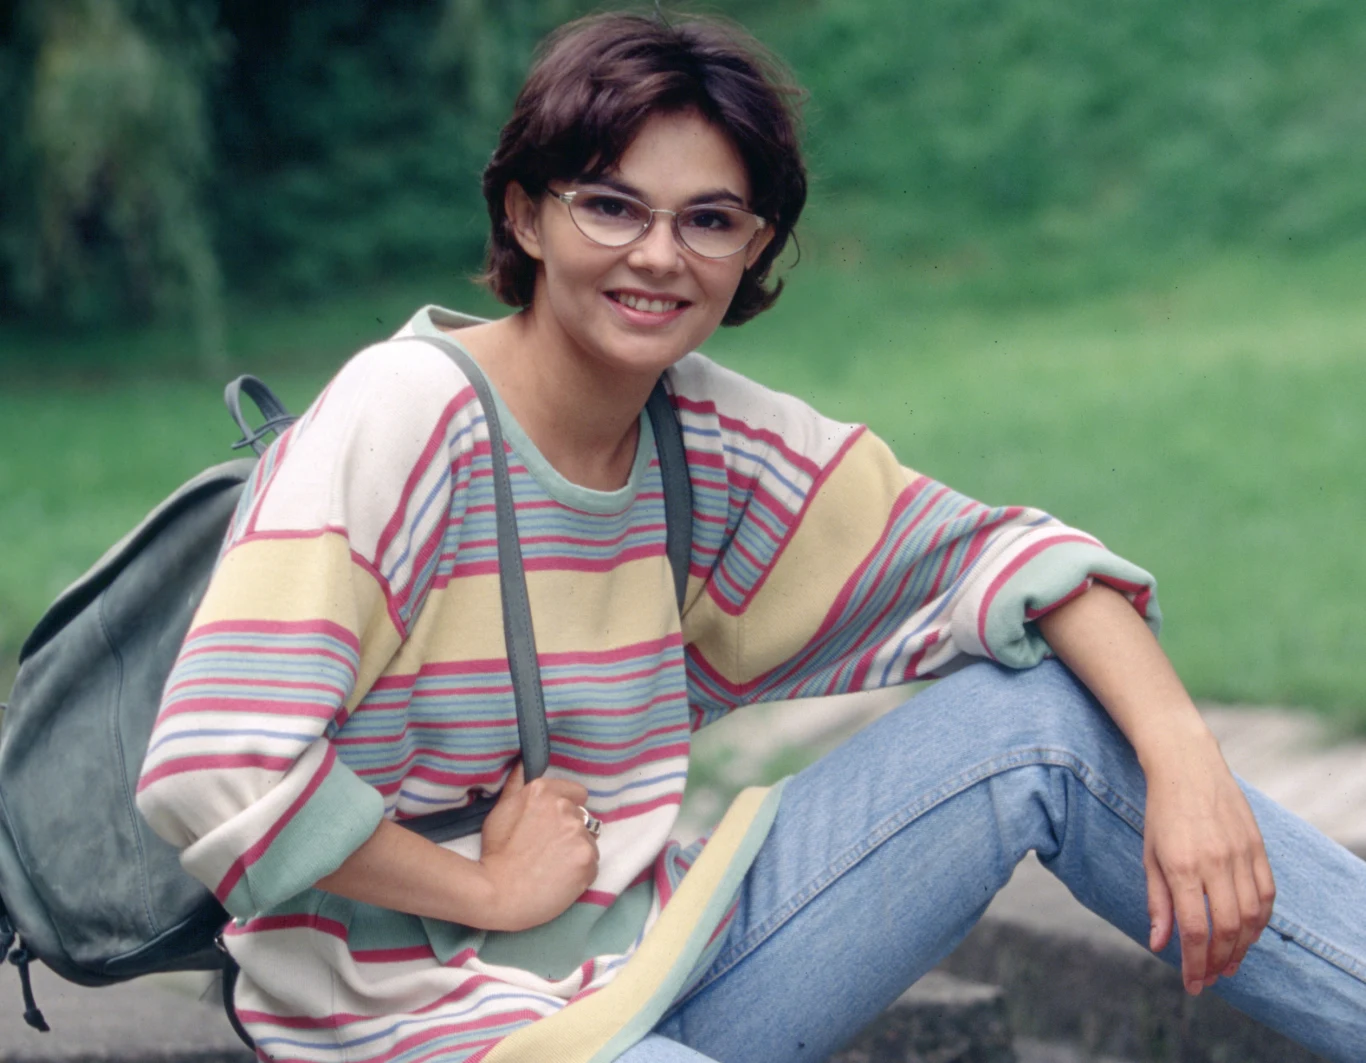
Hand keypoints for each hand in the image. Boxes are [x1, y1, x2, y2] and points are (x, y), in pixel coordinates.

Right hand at [477, 762, 599, 931]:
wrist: (497, 894)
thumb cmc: (495, 854)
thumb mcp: (500, 811)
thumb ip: (517, 786)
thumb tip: (522, 763)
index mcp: (544, 791)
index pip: (577, 794)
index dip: (566, 811)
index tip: (551, 827)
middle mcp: (565, 808)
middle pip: (583, 819)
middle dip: (569, 832)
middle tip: (547, 851)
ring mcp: (578, 834)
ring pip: (589, 842)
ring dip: (576, 853)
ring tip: (552, 868)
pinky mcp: (587, 860)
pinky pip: (592, 865)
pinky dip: (581, 873)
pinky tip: (560, 880)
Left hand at [1142, 733, 1275, 994]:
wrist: (1187, 765)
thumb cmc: (1161, 812)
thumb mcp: (1149, 855)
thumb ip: (1157, 902)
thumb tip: (1158, 944)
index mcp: (1182, 867)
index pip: (1195, 931)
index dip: (1195, 964)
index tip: (1193, 984)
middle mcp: (1215, 863)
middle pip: (1227, 930)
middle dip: (1219, 962)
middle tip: (1210, 978)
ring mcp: (1241, 854)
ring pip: (1251, 916)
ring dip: (1242, 947)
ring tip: (1229, 963)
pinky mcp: (1258, 846)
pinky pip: (1267, 893)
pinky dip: (1260, 920)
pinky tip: (1247, 933)